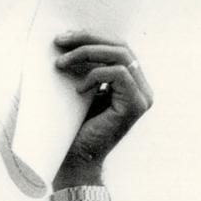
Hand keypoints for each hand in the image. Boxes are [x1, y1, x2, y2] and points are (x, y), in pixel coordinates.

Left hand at [53, 31, 152, 186]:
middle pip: (120, 46)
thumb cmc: (69, 131)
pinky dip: (95, 75)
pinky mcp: (136, 105)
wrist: (73, 163)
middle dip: (87, 39)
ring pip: (121, 55)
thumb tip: (66, 44)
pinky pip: (119, 73)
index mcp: (128, 83)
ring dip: (86, 54)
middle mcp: (140, 87)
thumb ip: (82, 71)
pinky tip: (78, 90)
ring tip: (59, 64)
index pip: (116, 47)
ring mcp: (141, 96)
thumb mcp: (75, 94)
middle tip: (59, 40)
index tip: (62, 39)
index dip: (90, 37)